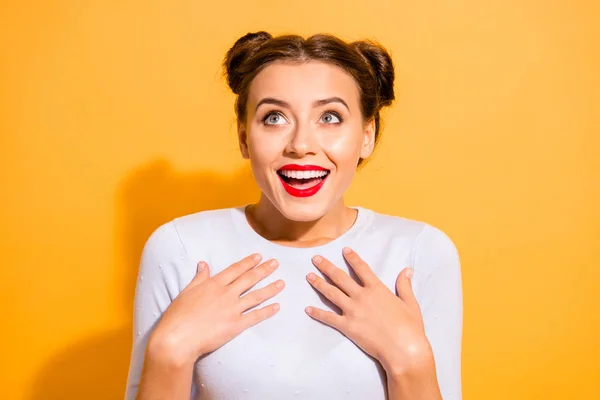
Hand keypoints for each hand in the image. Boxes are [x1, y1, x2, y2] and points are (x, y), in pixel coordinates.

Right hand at [148, 254, 284, 365]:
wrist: (177, 339)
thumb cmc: (177, 316)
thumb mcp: (186, 292)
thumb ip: (199, 278)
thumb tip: (204, 264)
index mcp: (214, 284)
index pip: (235, 269)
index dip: (248, 262)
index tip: (258, 256)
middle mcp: (226, 294)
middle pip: (249, 279)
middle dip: (264, 270)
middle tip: (276, 263)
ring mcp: (232, 309)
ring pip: (256, 296)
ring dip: (270, 288)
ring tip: (282, 283)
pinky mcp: (236, 325)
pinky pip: (255, 316)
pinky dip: (267, 311)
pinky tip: (277, 307)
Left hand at [304, 247, 432, 374]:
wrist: (403, 349)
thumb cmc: (410, 327)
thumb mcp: (410, 303)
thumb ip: (404, 286)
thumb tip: (406, 270)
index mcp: (377, 289)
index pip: (362, 268)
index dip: (352, 258)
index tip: (344, 250)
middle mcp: (362, 296)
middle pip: (340, 278)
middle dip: (326, 267)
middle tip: (315, 259)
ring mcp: (352, 311)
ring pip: (331, 293)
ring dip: (319, 284)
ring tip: (309, 276)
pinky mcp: (347, 326)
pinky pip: (329, 318)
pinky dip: (317, 313)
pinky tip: (307, 309)